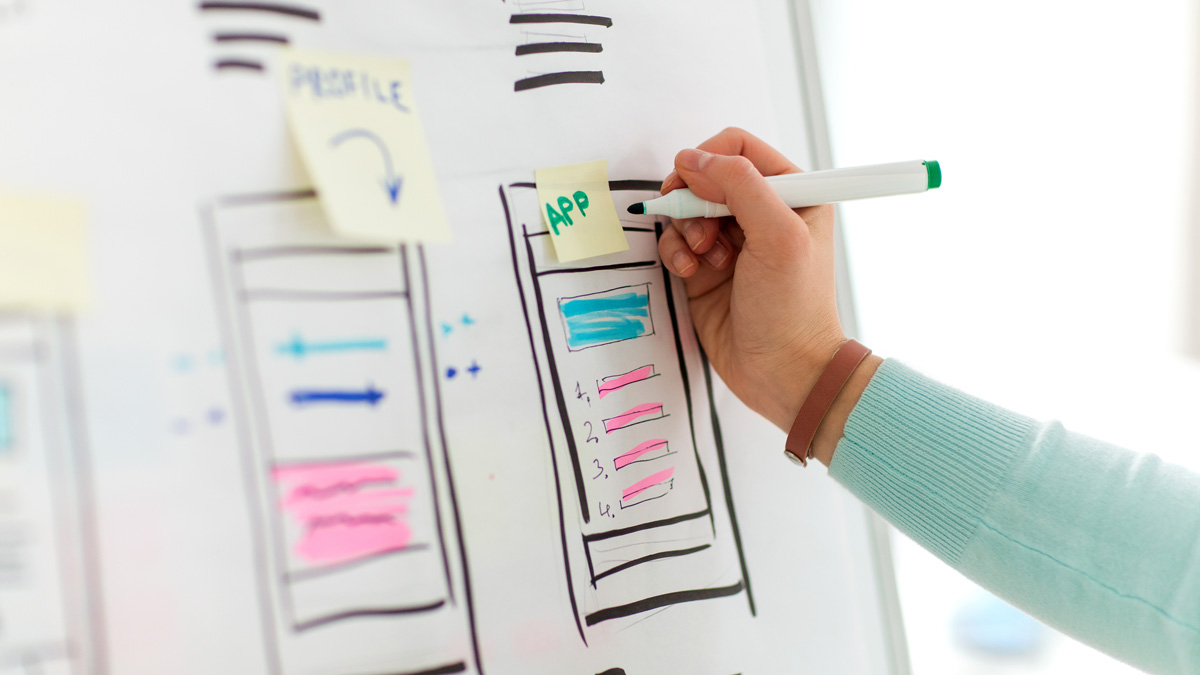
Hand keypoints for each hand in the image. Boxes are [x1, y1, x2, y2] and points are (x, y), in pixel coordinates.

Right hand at [657, 128, 873, 461]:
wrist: (783, 372)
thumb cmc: (793, 308)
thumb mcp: (778, 236)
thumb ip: (740, 186)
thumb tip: (693, 159)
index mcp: (792, 194)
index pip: (739, 148)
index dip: (711, 160)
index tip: (698, 187)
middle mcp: (761, 212)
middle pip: (705, 176)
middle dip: (693, 200)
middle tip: (701, 232)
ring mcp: (731, 240)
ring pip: (685, 208)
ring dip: (685, 229)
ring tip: (703, 259)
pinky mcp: (706, 267)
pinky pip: (675, 241)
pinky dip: (675, 252)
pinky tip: (690, 273)